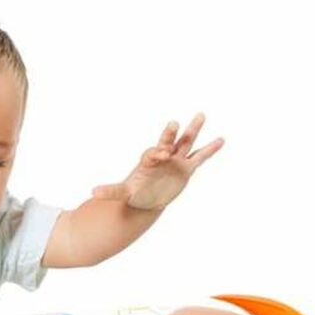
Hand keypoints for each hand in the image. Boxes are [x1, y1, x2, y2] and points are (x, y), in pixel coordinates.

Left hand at [91, 113, 223, 209]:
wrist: (147, 199)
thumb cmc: (135, 194)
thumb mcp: (123, 194)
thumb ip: (111, 191)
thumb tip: (93, 193)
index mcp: (148, 160)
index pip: (153, 152)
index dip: (157, 152)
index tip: (161, 154)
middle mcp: (163, 156)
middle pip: (168, 141)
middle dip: (170, 133)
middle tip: (174, 123)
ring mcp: (176, 161)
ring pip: (186, 143)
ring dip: (193, 129)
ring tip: (201, 115)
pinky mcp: (186, 169)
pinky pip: (200, 158)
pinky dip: (210, 150)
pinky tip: (221, 140)